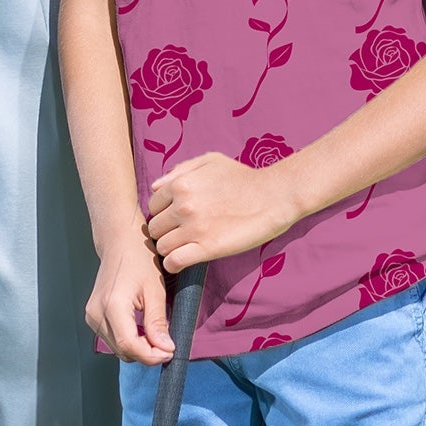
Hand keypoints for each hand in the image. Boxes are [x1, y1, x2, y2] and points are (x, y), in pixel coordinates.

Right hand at [85, 231, 174, 364]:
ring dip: (138, 348)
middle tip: (166, 342)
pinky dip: (129, 340)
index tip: (170, 351)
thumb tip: (164, 349)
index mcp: (112, 305)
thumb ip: (157, 322)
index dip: (152, 356)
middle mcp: (97, 312)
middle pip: (123, 351)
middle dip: (147, 353)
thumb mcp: (155, 290)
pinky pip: (113, 339)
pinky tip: (141, 328)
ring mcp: (92, 315)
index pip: (130, 346)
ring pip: (118, 348)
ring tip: (154, 333)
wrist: (119, 241)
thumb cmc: (138, 258)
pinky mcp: (92, 316)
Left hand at [145, 152, 300, 270]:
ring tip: (182, 248)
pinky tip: (181, 262)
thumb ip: (179, 170)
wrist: (272, 196)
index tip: (173, 219)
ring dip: (169, 249)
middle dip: (164, 232)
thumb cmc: (242, 177)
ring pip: (162, 246)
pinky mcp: (208, 249)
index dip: (162, 213)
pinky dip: (173, 264)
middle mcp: (182, 206)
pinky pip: (175, 262)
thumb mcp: (209, 161)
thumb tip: (156, 186)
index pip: (152, 206)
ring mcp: (194, 228)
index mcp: (180, 184)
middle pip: (155, 228)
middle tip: (178, 234)